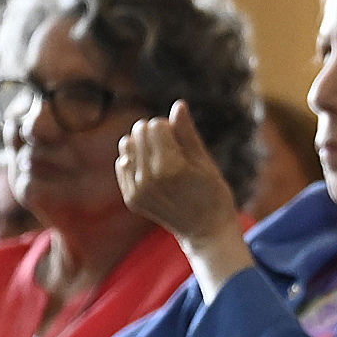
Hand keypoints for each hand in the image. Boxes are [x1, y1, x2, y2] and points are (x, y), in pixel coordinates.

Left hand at [120, 102, 241, 244]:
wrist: (205, 231)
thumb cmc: (213, 193)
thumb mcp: (205, 162)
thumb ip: (187, 133)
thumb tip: (178, 105)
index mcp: (170, 168)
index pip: (155, 125)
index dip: (170, 127)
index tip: (182, 140)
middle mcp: (148, 180)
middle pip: (139, 132)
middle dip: (155, 133)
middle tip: (173, 148)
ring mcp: (137, 191)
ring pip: (126, 145)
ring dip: (142, 145)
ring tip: (161, 157)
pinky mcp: (131, 198)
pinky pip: (122, 163)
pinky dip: (135, 161)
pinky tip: (151, 171)